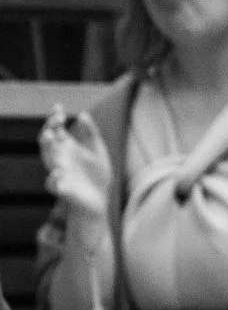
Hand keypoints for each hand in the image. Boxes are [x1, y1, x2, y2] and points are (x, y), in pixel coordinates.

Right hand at [40, 107, 110, 226]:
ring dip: (47, 146)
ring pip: (47, 158)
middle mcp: (59, 158)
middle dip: (49, 128)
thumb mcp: (98, 151)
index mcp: (66, 147)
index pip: (55, 129)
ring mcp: (59, 173)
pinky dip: (54, 179)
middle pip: (47, 141)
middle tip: (57, 120)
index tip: (59, 108)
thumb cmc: (96, 176)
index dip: (54, 117)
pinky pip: (52, 184)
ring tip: (51, 135)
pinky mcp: (62, 190)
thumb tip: (83, 114)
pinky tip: (59, 172)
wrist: (99, 201)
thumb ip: (92, 133)